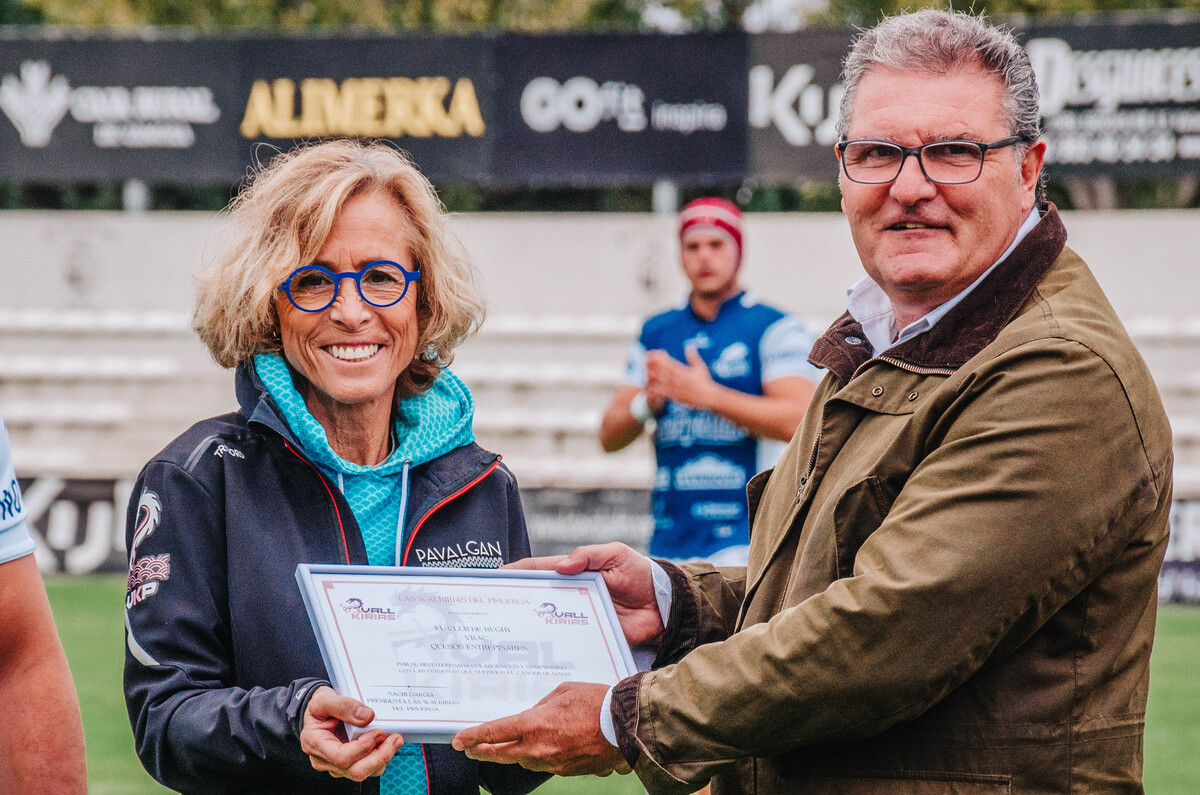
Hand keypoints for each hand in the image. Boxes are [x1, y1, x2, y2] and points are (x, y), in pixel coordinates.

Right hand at [300, 686, 403, 780]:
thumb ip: (344, 706)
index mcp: (315, 744)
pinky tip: (388, 743)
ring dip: (383, 758)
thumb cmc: (319, 707)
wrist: (318, 712)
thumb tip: (368, 717)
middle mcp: (326, 760)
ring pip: (364, 772)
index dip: (363, 748)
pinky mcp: (350, 764)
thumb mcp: (325, 699)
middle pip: (356, 771)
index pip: (341, 757)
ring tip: (395, 739)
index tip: (379, 732)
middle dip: (380, 757)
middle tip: (395, 739)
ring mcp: (337, 765)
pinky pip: (368, 768)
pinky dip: (381, 757)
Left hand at [451, 682, 629, 775]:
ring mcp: (553, 763)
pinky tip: (545, 746)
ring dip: (513, 753)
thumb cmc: (597, 703)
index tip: (459, 740)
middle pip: (501, 754)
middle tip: (471, 748)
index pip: (495, 732)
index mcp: (535, 724)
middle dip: (483, 751)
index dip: (474, 736)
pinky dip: (539, 756)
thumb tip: (533, 716)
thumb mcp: (561, 692)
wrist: (624, 725)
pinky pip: (544, 765)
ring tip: (507, 745)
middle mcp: (539, 748)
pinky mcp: (566, 771)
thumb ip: (541, 706)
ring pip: (523, 761)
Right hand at [506, 543, 662, 645]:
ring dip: (530, 629)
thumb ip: (589, 555)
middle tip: (493, 614)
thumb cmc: (639, 573)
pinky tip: (538, 658)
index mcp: (573, 573)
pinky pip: (569, 643)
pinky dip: (554, 649)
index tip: (495, 579)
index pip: (539, 571)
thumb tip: (563, 564)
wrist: (664, 605)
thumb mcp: (615, 554)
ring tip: (507, 639)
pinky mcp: (591, 638)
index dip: (517, 573)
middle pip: (537, 600)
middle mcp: (571, 596)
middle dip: (515, 605)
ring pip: (548, 624)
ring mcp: (579, 618)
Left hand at [646, 347, 714, 409]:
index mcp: (682, 371)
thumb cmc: (705, 382)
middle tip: (644, 361)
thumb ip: (693, 357)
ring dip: (651, 377)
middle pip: (660, 371)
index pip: (667, 362)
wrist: (708, 398)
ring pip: (658, 382)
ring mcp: (675, 388)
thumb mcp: (700, 367)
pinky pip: (661, 393)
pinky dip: (654, 390)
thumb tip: (689, 346)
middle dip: (651, 366)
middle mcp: (677, 379)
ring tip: (646, 373)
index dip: (658, 358)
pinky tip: (649, 387)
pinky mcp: (674, 397)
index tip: (652, 354)